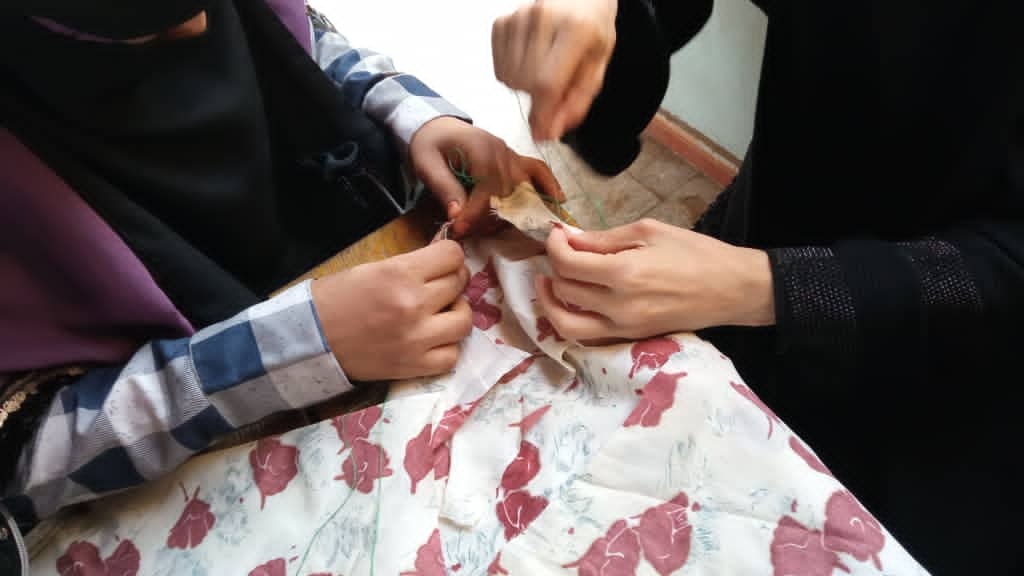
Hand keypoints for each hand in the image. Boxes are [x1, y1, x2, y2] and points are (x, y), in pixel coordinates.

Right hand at [312, 240, 472, 380]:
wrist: (310, 338)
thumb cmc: (335, 298)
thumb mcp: (372, 268)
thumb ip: (411, 265)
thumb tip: (444, 260)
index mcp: (400, 274)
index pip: (452, 255)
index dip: (449, 255)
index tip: (442, 261)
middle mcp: (414, 305)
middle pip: (459, 283)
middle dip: (452, 280)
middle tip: (439, 285)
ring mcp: (417, 339)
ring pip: (464, 320)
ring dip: (456, 313)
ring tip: (440, 313)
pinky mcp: (414, 366)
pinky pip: (451, 356)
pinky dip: (447, 346)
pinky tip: (433, 339)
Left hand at [410, 116, 562, 236]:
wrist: (436, 126)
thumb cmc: (430, 144)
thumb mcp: (426, 163)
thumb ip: (443, 188)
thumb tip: (457, 214)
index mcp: (480, 148)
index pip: (487, 187)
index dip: (475, 211)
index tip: (460, 227)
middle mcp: (501, 150)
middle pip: (510, 190)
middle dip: (495, 215)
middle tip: (476, 231)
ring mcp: (511, 154)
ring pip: (527, 184)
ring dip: (524, 208)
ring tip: (526, 228)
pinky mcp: (515, 160)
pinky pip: (538, 170)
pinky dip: (549, 185)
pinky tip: (558, 200)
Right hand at [492, 0, 616, 140]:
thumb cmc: (592, 26)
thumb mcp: (597, 66)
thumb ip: (576, 102)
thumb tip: (550, 131)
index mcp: (575, 28)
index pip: (547, 83)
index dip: (543, 114)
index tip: (544, 131)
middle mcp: (542, 18)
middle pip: (526, 84)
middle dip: (539, 97)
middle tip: (556, 85)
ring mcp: (518, 18)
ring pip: (509, 80)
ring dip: (525, 86)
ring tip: (544, 68)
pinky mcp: (502, 23)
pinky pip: (499, 70)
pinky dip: (513, 74)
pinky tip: (530, 60)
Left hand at [535, 219, 775, 340]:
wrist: (732, 289)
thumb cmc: (695, 253)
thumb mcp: (649, 231)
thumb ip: (604, 238)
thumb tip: (570, 239)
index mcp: (624, 272)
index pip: (567, 263)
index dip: (554, 246)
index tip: (557, 235)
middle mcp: (619, 305)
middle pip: (563, 290)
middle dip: (553, 267)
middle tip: (560, 252)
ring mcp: (624, 327)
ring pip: (566, 323)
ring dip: (550, 302)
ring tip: (550, 283)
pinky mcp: (630, 338)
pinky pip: (587, 336)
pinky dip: (571, 319)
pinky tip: (573, 301)